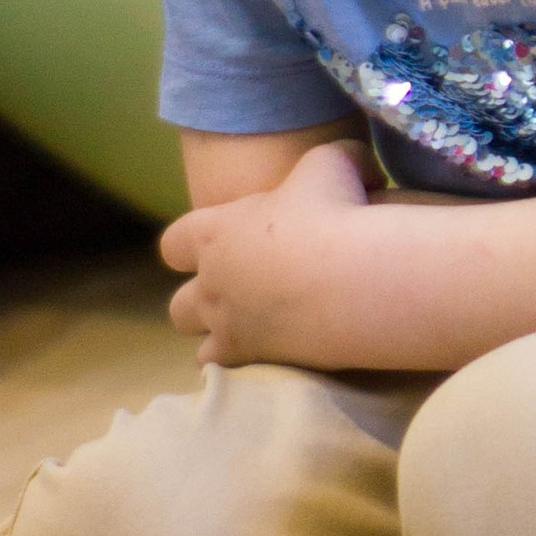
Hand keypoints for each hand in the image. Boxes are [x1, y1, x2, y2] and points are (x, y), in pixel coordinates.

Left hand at [160, 139, 372, 364]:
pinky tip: (277, 360)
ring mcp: (230, 328)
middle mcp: (212, 285)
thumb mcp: (333, 163)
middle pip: (179, 307)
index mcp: (215, 234)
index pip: (173, 244)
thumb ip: (336, 158)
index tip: (218, 248)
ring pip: (200, 349)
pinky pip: (233, 377)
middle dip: (201, 305)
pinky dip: (247, 371)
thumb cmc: (336, 211)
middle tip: (240, 298)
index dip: (189, 248)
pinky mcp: (258, 360)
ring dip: (220, 344)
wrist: (356, 275)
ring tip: (255, 337)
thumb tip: (363, 167)